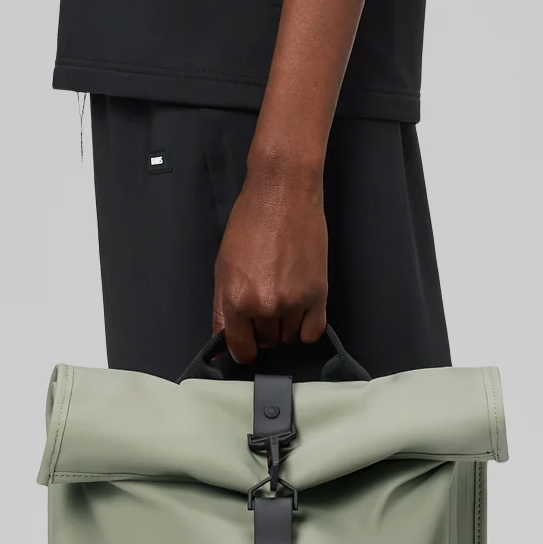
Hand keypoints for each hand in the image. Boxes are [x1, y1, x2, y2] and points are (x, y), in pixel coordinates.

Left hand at [213, 152, 327, 362]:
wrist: (283, 194)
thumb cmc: (249, 224)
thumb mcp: (223, 267)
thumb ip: (223, 309)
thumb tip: (223, 343)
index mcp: (237, 299)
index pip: (240, 348)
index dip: (243, 349)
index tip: (246, 344)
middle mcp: (265, 306)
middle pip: (267, 342)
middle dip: (262, 332)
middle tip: (263, 308)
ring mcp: (294, 302)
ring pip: (290, 338)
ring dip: (285, 328)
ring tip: (282, 301)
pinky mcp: (319, 294)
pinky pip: (314, 331)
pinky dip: (306, 328)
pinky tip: (299, 312)